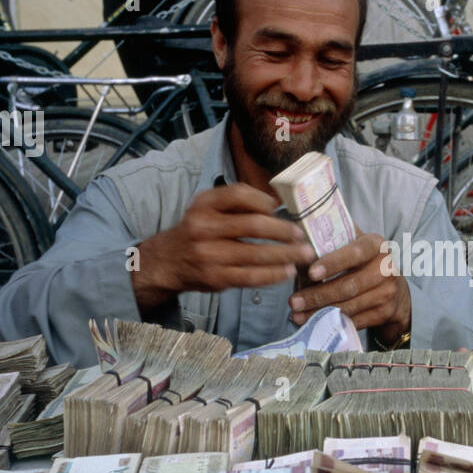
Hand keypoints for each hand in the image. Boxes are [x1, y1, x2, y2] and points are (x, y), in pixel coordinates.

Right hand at [131, 183, 315, 310]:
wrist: (167, 262)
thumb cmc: (198, 232)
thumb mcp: (208, 209)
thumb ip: (236, 204)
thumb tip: (277, 206)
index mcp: (204, 204)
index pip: (239, 194)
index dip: (264, 201)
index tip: (280, 209)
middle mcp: (204, 226)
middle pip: (253, 225)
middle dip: (284, 231)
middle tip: (302, 236)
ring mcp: (209, 254)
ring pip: (256, 254)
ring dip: (286, 254)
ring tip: (304, 255)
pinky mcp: (216, 277)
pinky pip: (251, 276)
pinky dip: (273, 274)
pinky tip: (287, 272)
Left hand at [288, 233, 410, 342]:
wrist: (396, 290)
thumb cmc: (363, 264)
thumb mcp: (353, 247)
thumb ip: (331, 246)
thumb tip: (297, 258)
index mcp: (375, 245)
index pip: (355, 252)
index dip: (332, 263)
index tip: (311, 273)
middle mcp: (385, 267)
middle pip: (349, 285)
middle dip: (317, 295)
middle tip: (293, 301)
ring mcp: (387, 292)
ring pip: (349, 306)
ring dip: (320, 312)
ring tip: (297, 314)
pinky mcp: (385, 313)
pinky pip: (355, 320)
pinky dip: (333, 323)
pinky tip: (314, 323)